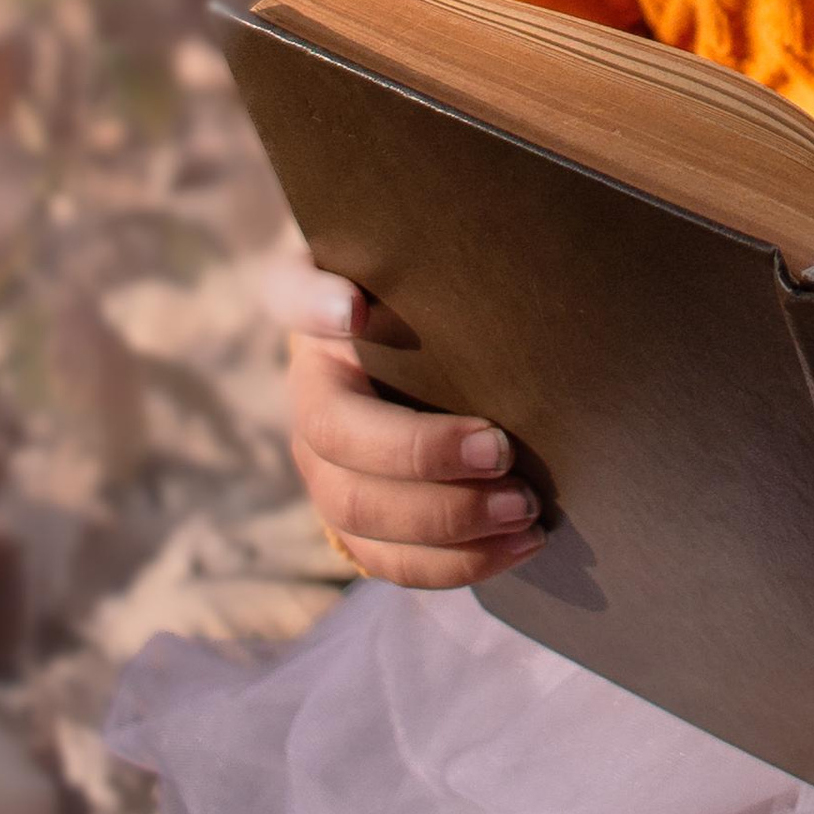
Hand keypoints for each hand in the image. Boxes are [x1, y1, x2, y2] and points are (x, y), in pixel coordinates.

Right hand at [274, 260, 544, 590]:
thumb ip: (442, 259)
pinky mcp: (355, 517)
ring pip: (354, 509)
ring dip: (444, 519)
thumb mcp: (438, 272)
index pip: (290, 290)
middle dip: (419, 452)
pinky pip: (385, 557)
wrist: (433, 361)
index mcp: (321, 312)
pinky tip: (517, 546)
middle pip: (333, 433)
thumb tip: (492, 251)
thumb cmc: (445, 305)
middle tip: (502, 449)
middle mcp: (310, 387)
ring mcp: (323, 462)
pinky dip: (454, 562)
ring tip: (523, 510)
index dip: (314, 303)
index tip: (355, 307)